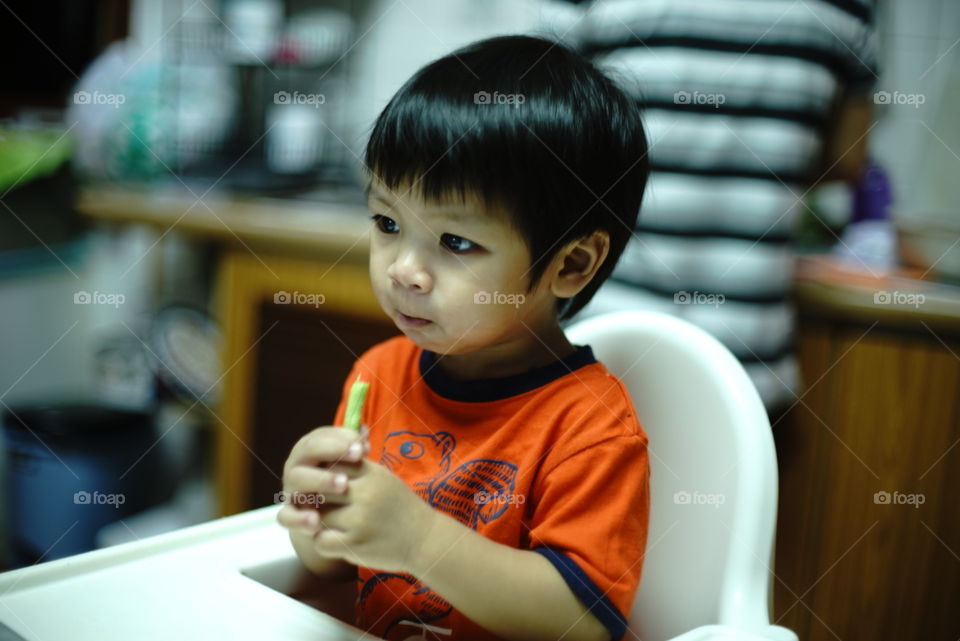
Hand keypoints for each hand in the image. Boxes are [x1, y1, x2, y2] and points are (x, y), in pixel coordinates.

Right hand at [277, 425, 367, 531]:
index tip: (363, 446)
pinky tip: (316, 521)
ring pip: (297, 479)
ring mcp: (291, 490)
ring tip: (344, 485)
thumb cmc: (342, 482)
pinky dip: (299, 519)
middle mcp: (297, 466)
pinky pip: (286, 517)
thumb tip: (364, 436)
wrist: (330, 517)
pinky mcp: (290, 516)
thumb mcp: (350, 465)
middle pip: (307, 451)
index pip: (320, 436)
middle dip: (332, 450)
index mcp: (309, 450)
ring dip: (320, 479)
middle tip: (357, 457)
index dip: (341, 437)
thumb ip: (355, 448)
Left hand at [313, 458, 437, 573]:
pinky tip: (337, 542)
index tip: (327, 489)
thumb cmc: (399, 507)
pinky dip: (323, 544)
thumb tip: (319, 466)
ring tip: (335, 526)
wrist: (425, 539)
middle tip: (325, 509)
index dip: (323, 478)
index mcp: (372, 473)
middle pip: (320, 490)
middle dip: (318, 501)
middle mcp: (366, 493)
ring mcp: (360, 519)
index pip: (331, 465)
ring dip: (319, 524)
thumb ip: (355, 469)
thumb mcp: (383, 478)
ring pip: (317, 517)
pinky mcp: (356, 544)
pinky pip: (320, 541)